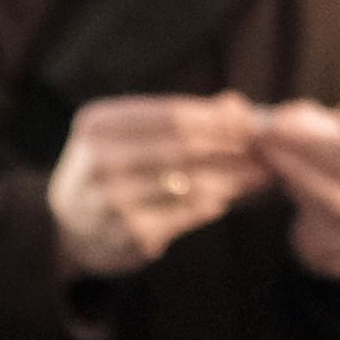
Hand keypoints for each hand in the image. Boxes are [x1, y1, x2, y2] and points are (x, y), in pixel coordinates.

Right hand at [48, 93, 267, 278]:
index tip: (254, 121)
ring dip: (232, 178)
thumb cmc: (115, 170)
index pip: (171, 114)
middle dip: (231, 147)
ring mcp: (111, 201)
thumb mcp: (133, 135)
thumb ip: (183, 118)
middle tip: (267, 150)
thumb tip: (237, 104)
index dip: (218, 117)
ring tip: (259, 174)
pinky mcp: (128, 235)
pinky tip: (228, 197)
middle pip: (183, 147)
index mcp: (98, 124)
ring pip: (190, 183)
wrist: (72, 228)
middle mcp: (98, 160)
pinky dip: (213, 203)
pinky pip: (186, 214)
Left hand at [259, 101, 339, 278]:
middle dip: (324, 148)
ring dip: (304, 169)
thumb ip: (314, 123)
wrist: (338, 225)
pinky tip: (279, 168)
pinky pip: (328, 216)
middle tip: (285, 128)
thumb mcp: (337, 141)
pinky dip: (303, 188)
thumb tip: (283, 120)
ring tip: (273, 148)